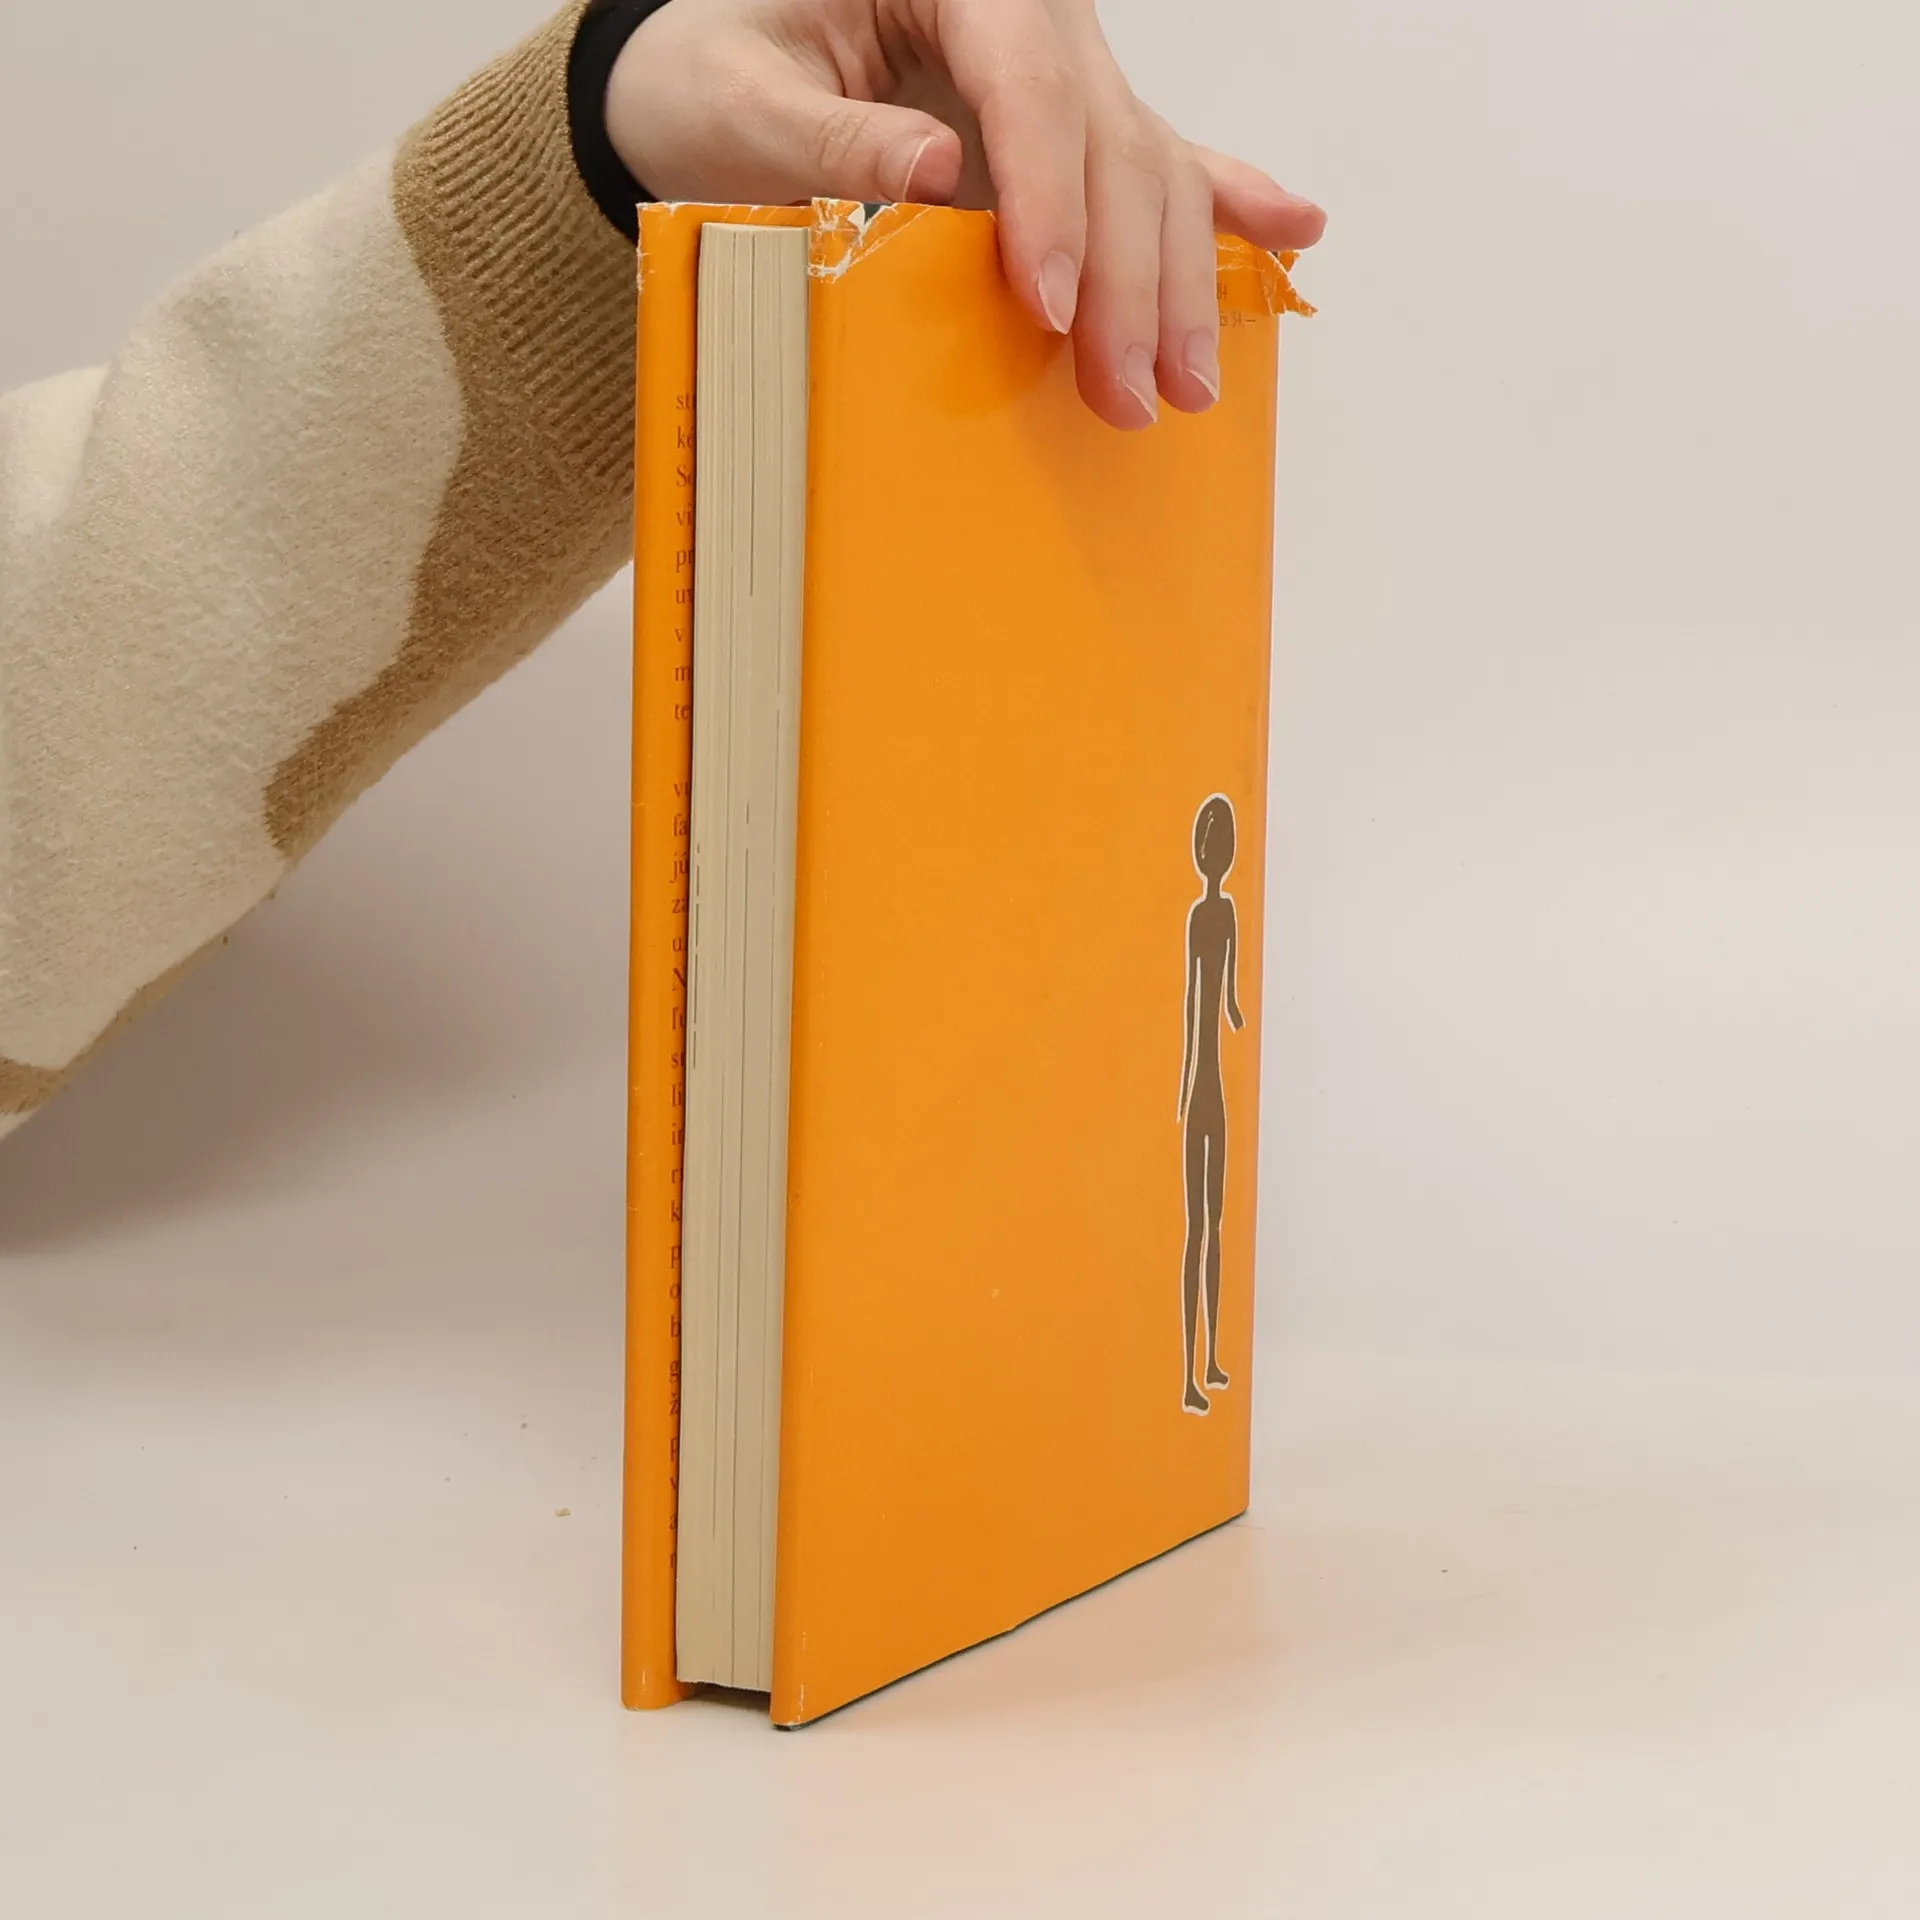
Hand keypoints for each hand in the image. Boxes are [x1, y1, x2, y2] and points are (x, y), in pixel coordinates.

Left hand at [605, 0, 1326, 431]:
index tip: (1051, 305)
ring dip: (1180, 280)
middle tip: (1129, 391)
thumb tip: (937, 177)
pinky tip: (1297, 229)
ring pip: (1151, 165)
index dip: (1052, 201)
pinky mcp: (1066, 119)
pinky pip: (1159, 156)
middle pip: (1110, 140)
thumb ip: (831, 137)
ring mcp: (1060, 63)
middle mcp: (1029, 11)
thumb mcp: (739, 98)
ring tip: (1189, 383)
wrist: (714, 57)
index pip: (1029, 85)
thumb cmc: (715, 67)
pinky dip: (1229, 199)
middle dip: (1129, 276)